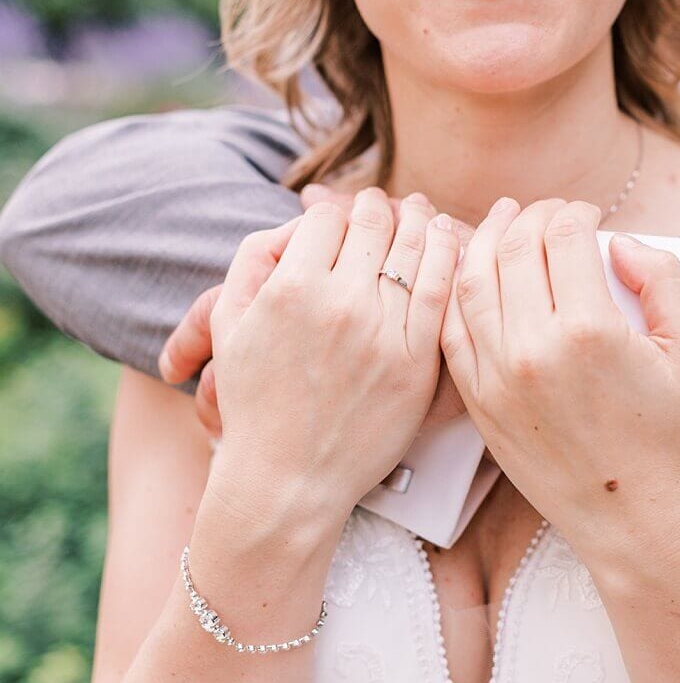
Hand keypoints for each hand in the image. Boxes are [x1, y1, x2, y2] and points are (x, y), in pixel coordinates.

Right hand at [158, 185, 472, 438]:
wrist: (289, 478)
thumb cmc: (255, 400)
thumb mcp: (228, 323)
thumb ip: (255, 258)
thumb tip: (300, 217)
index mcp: (290, 289)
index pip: (328, 217)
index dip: (336, 208)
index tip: (344, 213)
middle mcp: (340, 305)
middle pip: (374, 223)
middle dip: (378, 206)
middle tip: (387, 204)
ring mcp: (384, 334)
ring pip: (414, 248)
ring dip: (419, 220)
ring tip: (419, 213)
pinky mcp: (418, 363)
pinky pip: (442, 291)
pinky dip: (447, 256)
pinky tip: (446, 242)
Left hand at [441, 198, 679, 548]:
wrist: (628, 512)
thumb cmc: (667, 432)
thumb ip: (663, 279)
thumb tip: (620, 241)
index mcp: (589, 329)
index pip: (564, 237)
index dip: (574, 212)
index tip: (585, 215)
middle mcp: (533, 348)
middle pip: (515, 249)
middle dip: (531, 217)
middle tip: (546, 214)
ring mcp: (496, 376)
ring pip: (473, 281)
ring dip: (486, 241)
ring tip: (504, 225)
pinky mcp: (477, 400)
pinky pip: (452, 329)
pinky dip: (457, 292)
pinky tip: (474, 274)